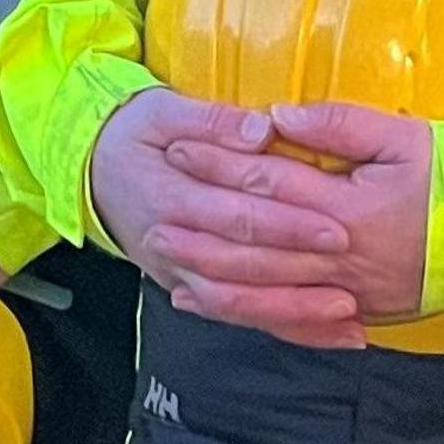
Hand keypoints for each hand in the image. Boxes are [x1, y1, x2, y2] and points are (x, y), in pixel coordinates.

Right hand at [87, 90, 361, 348]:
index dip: (286, 226)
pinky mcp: (187, 288)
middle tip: (352, 277)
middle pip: (241, 266)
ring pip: (238, 303)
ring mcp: (177, 273)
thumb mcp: (162, 109)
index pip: (235, 216)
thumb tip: (262, 129)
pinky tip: (323, 334)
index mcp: (169, 196)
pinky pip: (235, 315)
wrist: (90, 169)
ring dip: (293, 312)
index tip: (336, 230)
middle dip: (299, 274)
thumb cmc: (133, 132)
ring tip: (347, 315)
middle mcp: (171, 243)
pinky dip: (279, 326)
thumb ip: (213, 120)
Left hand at [165, 101, 431, 327]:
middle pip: (255, 243)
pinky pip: (289, 319)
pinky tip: (211, 302)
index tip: (179, 147)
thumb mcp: (403, 137)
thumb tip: (280, 115)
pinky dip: (247, 312)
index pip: (269, 182)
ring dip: (212, 277)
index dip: (220, 163)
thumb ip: (339, 125)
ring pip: (264, 290)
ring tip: (169, 261)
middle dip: (201, 227)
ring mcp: (345, 292)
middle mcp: (338, 257)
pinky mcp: (354, 312)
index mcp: (348, 208)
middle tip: (152, 213)